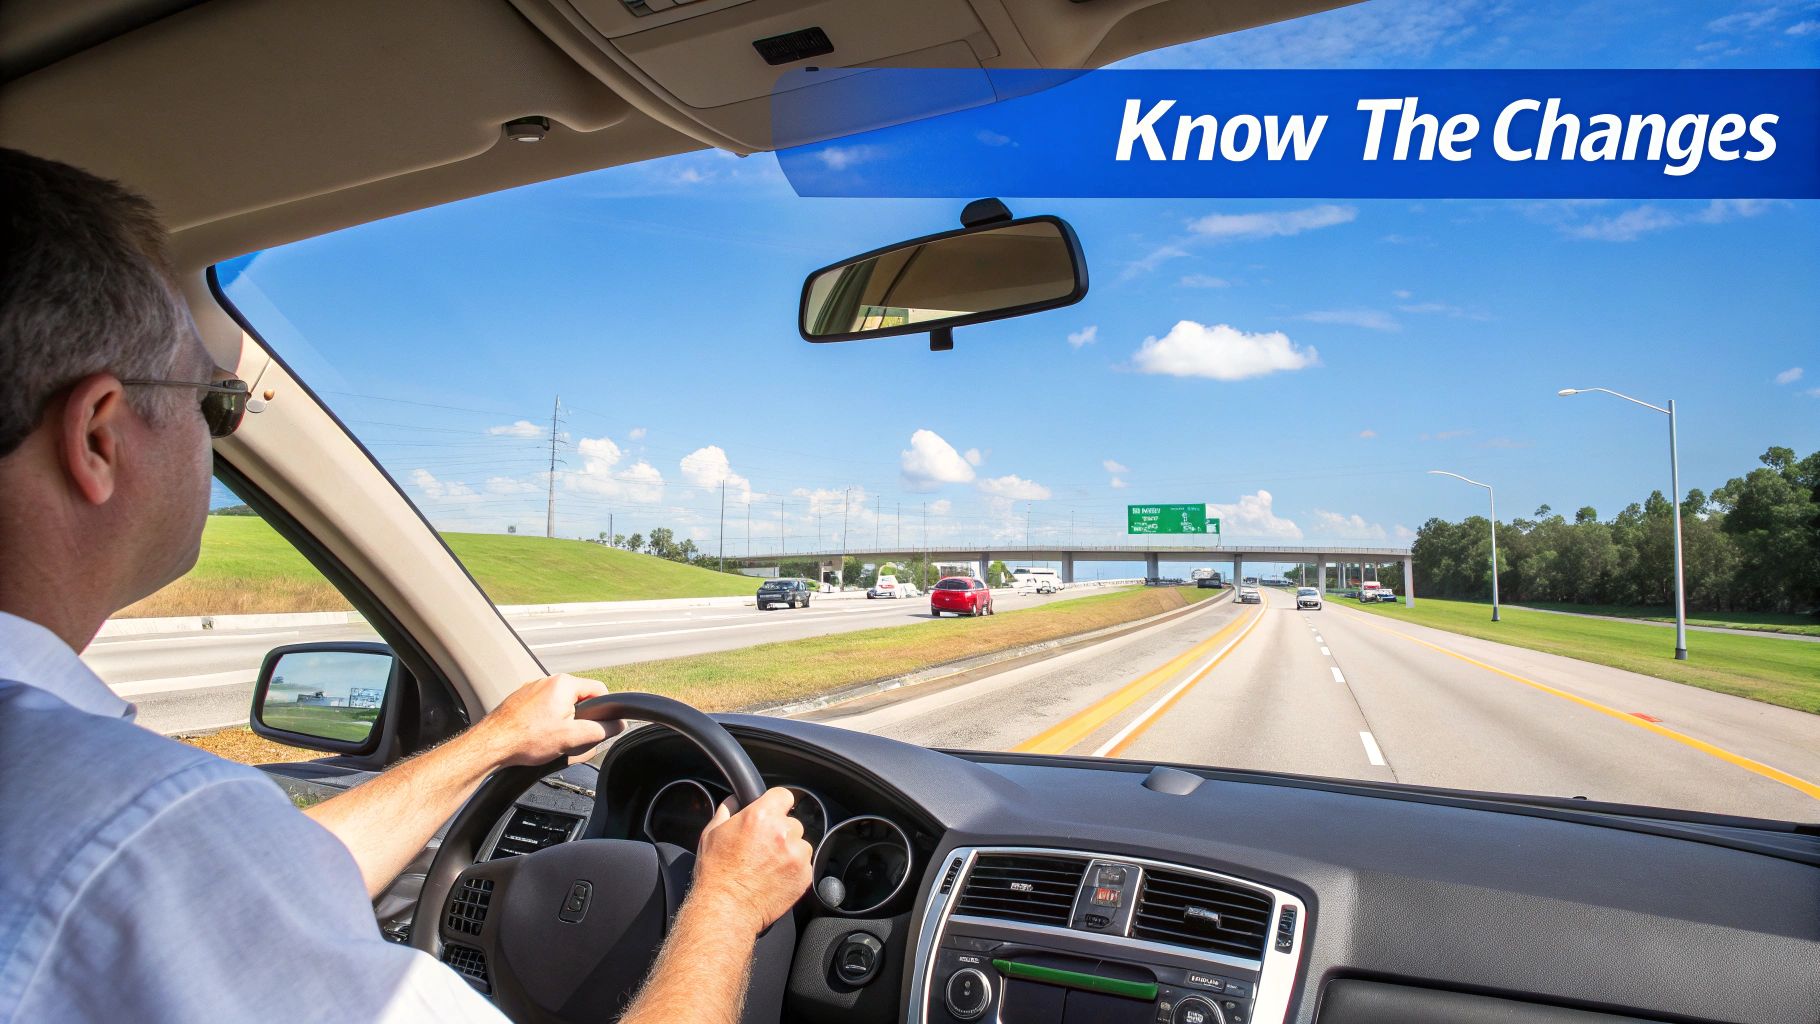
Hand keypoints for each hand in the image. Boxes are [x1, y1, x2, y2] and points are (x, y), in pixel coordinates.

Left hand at [471, 673, 622, 768]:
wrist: (491, 745)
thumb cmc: (527, 739)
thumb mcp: (572, 738)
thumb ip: (600, 730)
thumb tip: (618, 725)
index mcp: (564, 683)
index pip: (599, 690)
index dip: (604, 711)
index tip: (600, 727)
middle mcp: (548, 681)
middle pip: (580, 699)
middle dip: (580, 721)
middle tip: (571, 739)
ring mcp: (532, 689)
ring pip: (561, 705)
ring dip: (562, 723)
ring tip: (550, 740)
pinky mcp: (521, 700)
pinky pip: (544, 709)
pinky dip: (545, 722)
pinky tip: (537, 737)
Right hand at [690, 788, 813, 934]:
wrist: (726, 908)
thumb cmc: (716, 873)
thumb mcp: (712, 834)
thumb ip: (727, 810)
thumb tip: (735, 800)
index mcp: (761, 816)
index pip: (784, 795)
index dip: (777, 804)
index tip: (773, 813)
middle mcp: (783, 833)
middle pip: (792, 823)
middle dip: (780, 832)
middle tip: (763, 848)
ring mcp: (796, 855)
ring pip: (800, 844)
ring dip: (789, 851)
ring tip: (768, 865)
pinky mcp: (804, 875)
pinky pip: (804, 865)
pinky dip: (794, 870)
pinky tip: (775, 877)